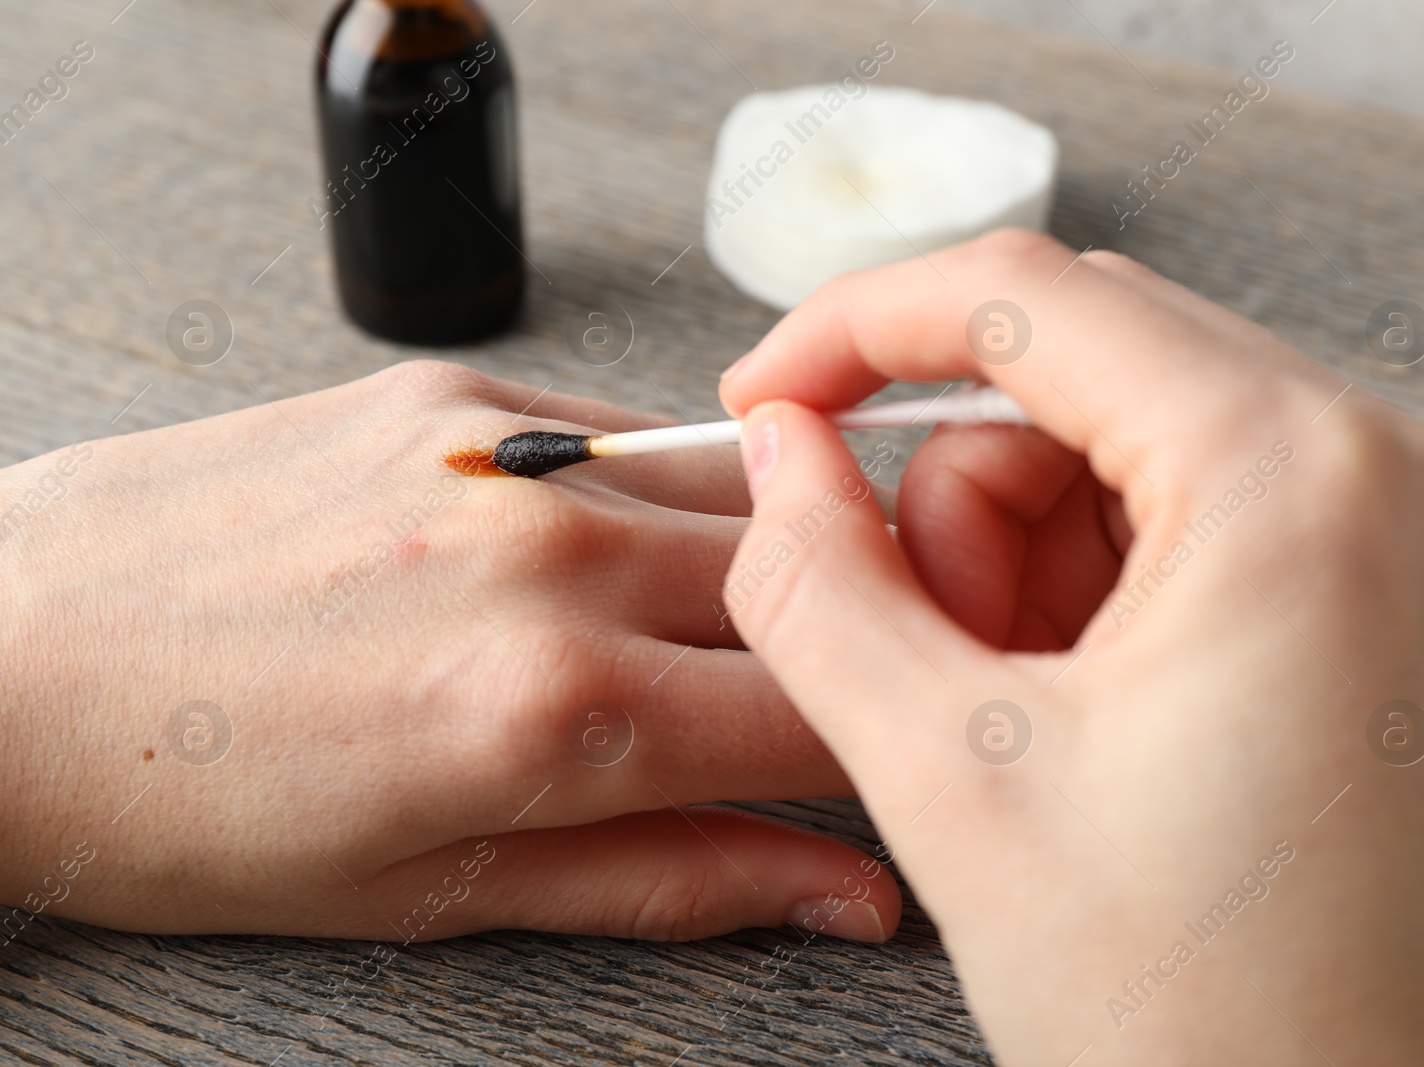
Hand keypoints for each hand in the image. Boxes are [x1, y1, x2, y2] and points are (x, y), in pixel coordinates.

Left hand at [0, 361, 896, 943]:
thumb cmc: (193, 810)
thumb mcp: (439, 895)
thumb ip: (671, 880)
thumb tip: (848, 894)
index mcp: (558, 713)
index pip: (829, 712)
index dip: (884, 740)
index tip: (883, 755)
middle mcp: (553, 558)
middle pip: (807, 583)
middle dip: (838, 638)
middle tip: (809, 688)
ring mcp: (500, 450)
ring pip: (736, 490)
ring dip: (755, 559)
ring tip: (698, 619)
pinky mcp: (450, 389)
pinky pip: (629, 429)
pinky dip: (657, 492)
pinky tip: (598, 548)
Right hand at [719, 230, 1423, 1063]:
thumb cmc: (1209, 1014)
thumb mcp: (951, 784)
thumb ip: (818, 584)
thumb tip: (774, 448)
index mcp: (1292, 476)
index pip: (1021, 294)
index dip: (852, 329)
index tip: (762, 401)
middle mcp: (1376, 465)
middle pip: (1072, 368)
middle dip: (952, 493)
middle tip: (927, 650)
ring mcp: (1393, 523)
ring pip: (1118, 439)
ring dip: (1017, 555)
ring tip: (1015, 715)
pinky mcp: (1377, 584)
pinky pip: (1181, 509)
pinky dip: (1090, 587)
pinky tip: (1077, 711)